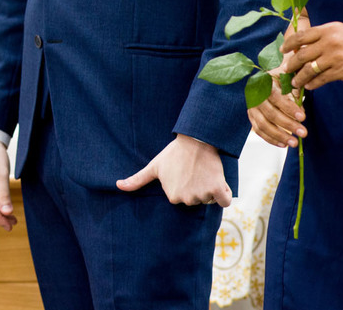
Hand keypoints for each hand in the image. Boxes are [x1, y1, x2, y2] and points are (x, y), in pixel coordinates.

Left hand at [116, 134, 230, 206]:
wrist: (195, 140)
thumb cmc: (173, 153)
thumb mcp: (154, 166)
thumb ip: (137, 179)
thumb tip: (118, 186)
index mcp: (172, 196)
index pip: (183, 198)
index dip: (185, 186)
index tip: (183, 174)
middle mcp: (187, 199)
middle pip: (197, 199)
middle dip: (197, 188)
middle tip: (194, 171)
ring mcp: (202, 194)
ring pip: (210, 198)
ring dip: (210, 188)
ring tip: (202, 172)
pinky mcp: (217, 189)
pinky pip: (224, 202)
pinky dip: (224, 195)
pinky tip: (218, 182)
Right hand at [247, 68, 304, 147]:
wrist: (266, 80)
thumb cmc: (281, 79)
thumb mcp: (289, 79)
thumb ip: (295, 92)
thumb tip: (300, 112)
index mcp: (264, 83)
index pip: (276, 97)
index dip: (289, 108)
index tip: (303, 117)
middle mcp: (255, 96)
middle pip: (270, 113)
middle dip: (288, 125)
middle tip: (304, 133)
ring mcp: (252, 108)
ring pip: (263, 125)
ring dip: (279, 136)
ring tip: (294, 143)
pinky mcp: (252, 117)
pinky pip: (259, 130)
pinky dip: (271, 139)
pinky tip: (284, 144)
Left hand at [282, 22, 342, 89]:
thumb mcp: (342, 30)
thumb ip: (324, 36)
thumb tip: (305, 46)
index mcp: (328, 30)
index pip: (301, 36)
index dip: (288, 44)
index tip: (282, 51)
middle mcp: (329, 42)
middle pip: (301, 54)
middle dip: (291, 64)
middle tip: (286, 70)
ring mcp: (334, 58)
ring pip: (308, 69)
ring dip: (299, 77)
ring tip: (295, 82)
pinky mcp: (342, 71)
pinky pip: (321, 79)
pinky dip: (312, 84)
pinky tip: (309, 86)